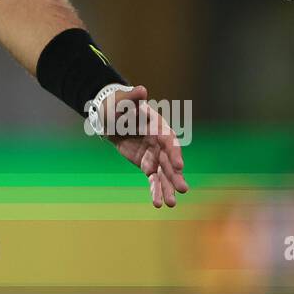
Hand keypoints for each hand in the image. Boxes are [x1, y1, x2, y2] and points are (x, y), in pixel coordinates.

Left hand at [98, 86, 188, 207]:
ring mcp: (155, 155)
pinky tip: (157, 204)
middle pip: (170, 161)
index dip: (174, 153)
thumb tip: (141, 89)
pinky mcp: (147, 165)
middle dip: (175, 176)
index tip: (179, 166)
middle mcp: (160, 143)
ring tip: (171, 204)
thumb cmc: (118, 106)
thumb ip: (132, 97)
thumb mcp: (122, 101)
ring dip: (167, 189)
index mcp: (157, 126)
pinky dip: (155, 190)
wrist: (111, 117)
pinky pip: (152, 179)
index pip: (169, 140)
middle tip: (183, 190)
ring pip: (164, 174)